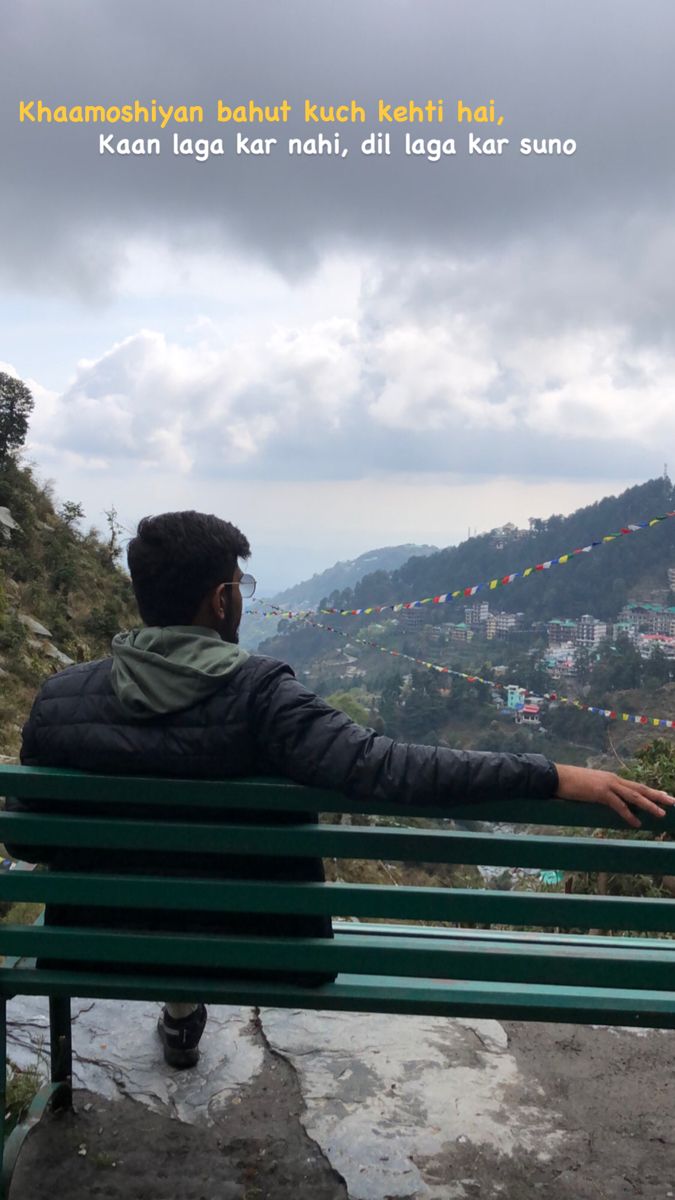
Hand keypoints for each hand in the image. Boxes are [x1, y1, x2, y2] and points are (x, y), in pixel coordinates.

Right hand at [554, 763, 674, 828]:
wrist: (556, 776)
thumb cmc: (569, 782)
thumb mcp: (589, 787)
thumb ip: (600, 792)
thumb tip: (606, 801)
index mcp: (611, 778)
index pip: (635, 785)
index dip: (650, 791)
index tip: (664, 796)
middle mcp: (613, 779)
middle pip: (640, 788)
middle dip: (657, 796)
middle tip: (673, 802)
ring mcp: (607, 785)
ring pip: (634, 796)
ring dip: (649, 805)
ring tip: (662, 814)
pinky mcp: (600, 793)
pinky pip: (618, 805)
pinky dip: (629, 814)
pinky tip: (636, 823)